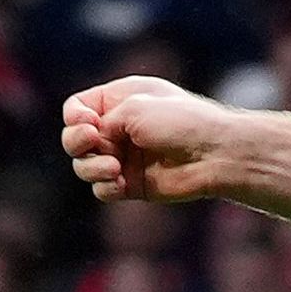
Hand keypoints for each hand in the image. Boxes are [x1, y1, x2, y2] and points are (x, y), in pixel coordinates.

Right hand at [60, 77, 240, 204]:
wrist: (216, 154)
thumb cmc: (180, 122)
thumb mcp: (134, 107)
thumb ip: (102, 122)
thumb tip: (93, 146)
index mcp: (119, 101)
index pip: (76, 109)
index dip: (75, 118)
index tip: (89, 123)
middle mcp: (119, 129)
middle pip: (74, 139)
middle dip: (76, 142)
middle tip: (94, 141)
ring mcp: (125, 158)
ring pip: (85, 166)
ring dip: (91, 167)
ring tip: (114, 167)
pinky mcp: (133, 185)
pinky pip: (102, 190)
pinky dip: (106, 187)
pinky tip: (121, 183)